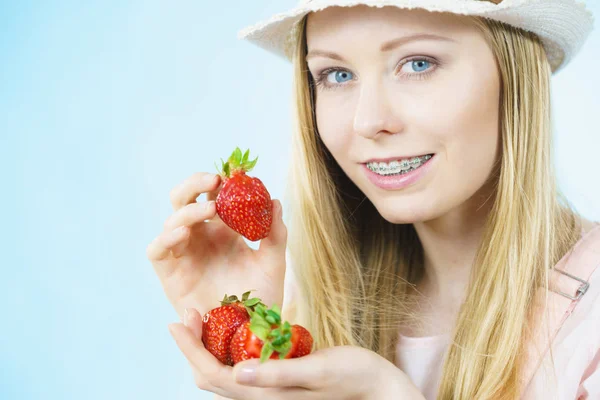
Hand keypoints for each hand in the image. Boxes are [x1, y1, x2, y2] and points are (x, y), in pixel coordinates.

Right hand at [146, 172, 286, 319]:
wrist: (249, 332)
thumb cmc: (261, 297)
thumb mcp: (273, 262)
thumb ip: (275, 233)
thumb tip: (275, 202)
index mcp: (224, 229)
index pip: (214, 195)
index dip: (220, 181)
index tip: (235, 174)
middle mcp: (201, 236)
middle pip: (185, 198)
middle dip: (196, 183)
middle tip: (216, 179)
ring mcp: (184, 253)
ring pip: (172, 219)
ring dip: (189, 209)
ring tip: (212, 208)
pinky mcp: (170, 274)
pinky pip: (158, 250)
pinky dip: (166, 238)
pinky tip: (184, 233)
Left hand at [168, 308, 424, 399]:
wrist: (378, 388)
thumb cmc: (354, 379)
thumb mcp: (318, 371)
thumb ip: (278, 374)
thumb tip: (239, 373)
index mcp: (265, 398)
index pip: (212, 375)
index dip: (190, 349)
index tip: (176, 320)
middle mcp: (261, 398)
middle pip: (211, 375)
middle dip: (193, 347)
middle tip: (187, 314)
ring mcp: (269, 391)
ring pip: (224, 372)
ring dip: (208, 346)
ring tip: (204, 317)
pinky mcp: (278, 380)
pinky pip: (242, 366)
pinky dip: (229, 347)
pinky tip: (235, 326)